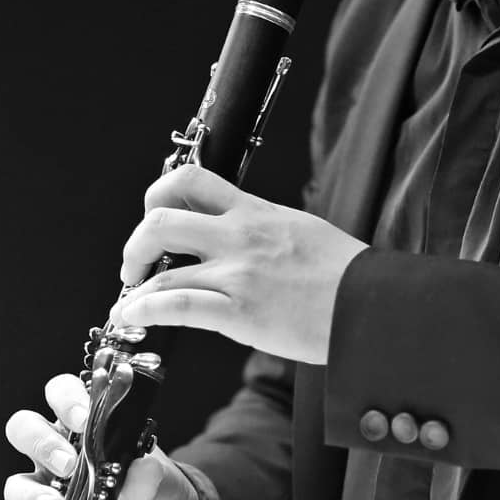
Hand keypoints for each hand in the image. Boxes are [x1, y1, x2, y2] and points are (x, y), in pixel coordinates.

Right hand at [0, 372, 199, 499]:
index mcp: (89, 429)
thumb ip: (153, 477)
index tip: (82, 420)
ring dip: (29, 492)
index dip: (65, 400)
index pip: (62, 395)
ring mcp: (47, 492)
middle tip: (68, 465)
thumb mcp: (165, 485)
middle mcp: (61, 455)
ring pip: (16, 481)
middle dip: (41, 442)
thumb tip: (143, 468)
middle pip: (25, 430)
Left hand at [111, 164, 366, 364]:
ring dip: (133, 288)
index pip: (192, 180)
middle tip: (134, 265)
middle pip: (160, 221)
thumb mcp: (303, 230)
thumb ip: (266, 230)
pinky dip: (143, 311)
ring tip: (127, 304)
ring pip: (161, 271)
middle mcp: (239, 236)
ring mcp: (237, 273)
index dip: (158, 194)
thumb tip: (246, 240)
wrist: (373, 302)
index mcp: (255, 212)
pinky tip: (131, 318)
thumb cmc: (347, 275)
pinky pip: (176, 307)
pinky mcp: (239, 311)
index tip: (153, 215)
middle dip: (135, 244)